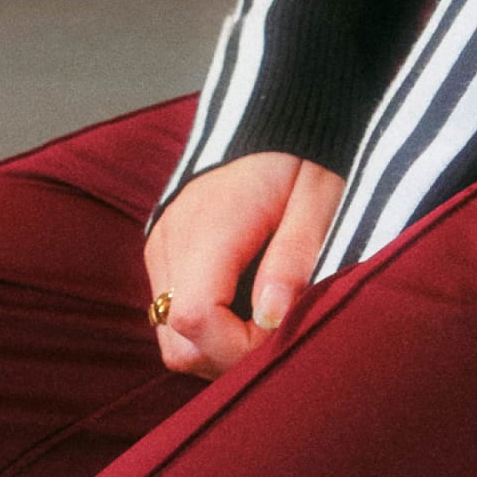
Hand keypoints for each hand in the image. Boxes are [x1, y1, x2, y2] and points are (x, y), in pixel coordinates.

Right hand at [144, 152, 344, 375]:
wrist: (273, 118)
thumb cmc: (302, 160)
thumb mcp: (317, 202)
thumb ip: (292, 261)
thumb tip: (272, 320)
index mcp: (209, 228)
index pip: (196, 319)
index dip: (240, 347)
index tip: (282, 332)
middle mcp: (171, 242)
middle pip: (178, 343)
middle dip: (229, 357)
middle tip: (276, 335)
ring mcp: (159, 249)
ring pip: (171, 338)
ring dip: (217, 347)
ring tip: (261, 322)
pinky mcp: (161, 254)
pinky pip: (171, 316)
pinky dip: (206, 329)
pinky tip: (242, 308)